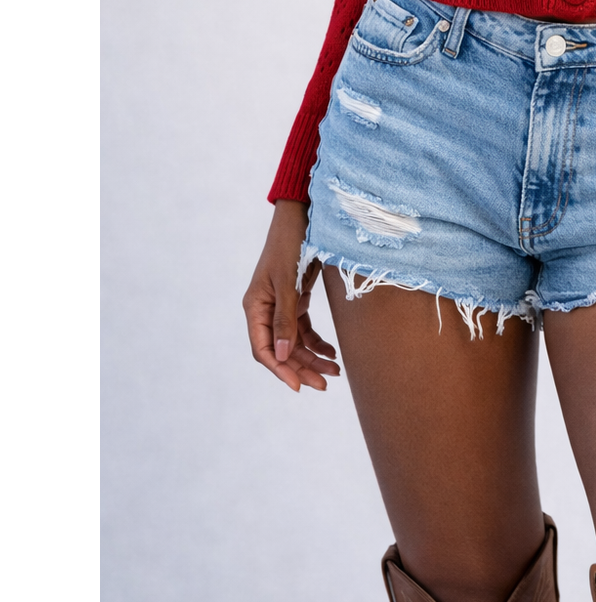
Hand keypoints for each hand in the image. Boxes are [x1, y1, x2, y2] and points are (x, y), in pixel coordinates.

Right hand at [243, 200, 340, 392]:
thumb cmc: (291, 243)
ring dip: (313, 357)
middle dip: (302, 368)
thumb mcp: (288, 282)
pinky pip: (304, 329)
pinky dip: (317, 342)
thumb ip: (285, 319)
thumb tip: (283, 357)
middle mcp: (265, 309)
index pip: (263, 349)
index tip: (300, 386)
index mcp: (255, 306)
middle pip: (282, 350)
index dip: (280, 370)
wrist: (304, 214)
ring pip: (295, 342)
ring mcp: (281, 304)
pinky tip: (332, 352)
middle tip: (326, 384)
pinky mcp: (296, 298)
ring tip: (335, 371)